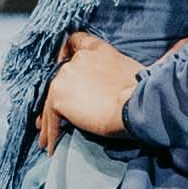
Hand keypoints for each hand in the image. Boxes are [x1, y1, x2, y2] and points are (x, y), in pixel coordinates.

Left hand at [37, 30, 143, 148]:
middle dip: (57, 98)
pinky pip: (51, 119)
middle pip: (60, 78)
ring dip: (48, 122)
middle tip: (52, 118)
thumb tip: (130, 79)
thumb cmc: (141, 92)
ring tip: (46, 141)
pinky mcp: (58, 97)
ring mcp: (65, 77)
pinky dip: (50, 135)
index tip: (61, 59)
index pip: (75, 40)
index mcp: (97, 50)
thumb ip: (117, 70)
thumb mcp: (130, 70)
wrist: (135, 104)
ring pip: (50, 102)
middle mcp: (77, 60)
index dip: (66, 50)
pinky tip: (51, 148)